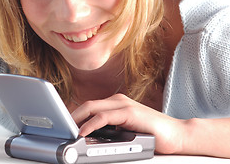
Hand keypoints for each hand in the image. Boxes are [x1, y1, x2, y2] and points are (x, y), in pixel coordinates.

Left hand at [71, 94, 186, 153]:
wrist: (177, 135)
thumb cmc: (151, 134)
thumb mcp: (124, 131)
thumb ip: (109, 129)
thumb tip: (88, 136)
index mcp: (115, 104)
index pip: (89, 106)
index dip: (74, 115)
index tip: (63, 125)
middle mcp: (118, 101)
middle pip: (86, 105)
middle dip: (70, 116)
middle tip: (59, 128)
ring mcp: (124, 105)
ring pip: (92, 107)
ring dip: (76, 119)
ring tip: (66, 130)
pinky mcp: (130, 112)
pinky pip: (104, 116)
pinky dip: (90, 124)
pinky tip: (82, 132)